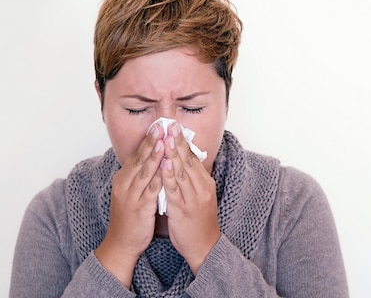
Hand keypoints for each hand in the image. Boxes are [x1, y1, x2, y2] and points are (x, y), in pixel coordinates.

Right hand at [94, 123, 164, 286]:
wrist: (121, 243)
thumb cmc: (129, 217)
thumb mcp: (131, 192)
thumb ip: (140, 176)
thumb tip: (152, 159)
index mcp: (122, 179)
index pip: (136, 155)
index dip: (147, 140)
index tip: (157, 126)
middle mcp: (124, 184)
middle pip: (139, 159)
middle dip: (151, 142)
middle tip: (160, 126)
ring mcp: (131, 196)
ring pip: (144, 172)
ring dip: (154, 156)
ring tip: (163, 142)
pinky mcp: (139, 208)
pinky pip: (151, 190)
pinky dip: (159, 178)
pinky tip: (167, 169)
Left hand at [161, 122, 220, 274]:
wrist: (205, 246)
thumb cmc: (199, 221)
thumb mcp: (199, 196)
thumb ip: (192, 179)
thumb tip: (182, 161)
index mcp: (205, 183)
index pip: (193, 157)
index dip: (183, 142)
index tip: (175, 127)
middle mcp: (201, 188)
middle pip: (188, 161)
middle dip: (178, 142)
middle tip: (171, 125)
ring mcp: (193, 198)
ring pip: (182, 173)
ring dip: (173, 155)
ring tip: (166, 139)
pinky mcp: (183, 210)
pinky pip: (175, 190)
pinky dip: (169, 176)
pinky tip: (165, 165)